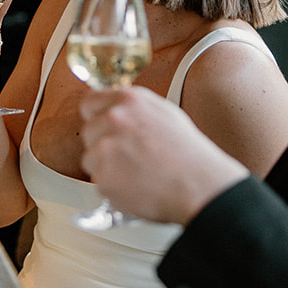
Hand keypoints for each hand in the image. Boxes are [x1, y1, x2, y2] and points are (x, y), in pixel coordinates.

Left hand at [79, 84, 247, 224]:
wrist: (199, 184)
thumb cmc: (189, 153)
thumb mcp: (165, 113)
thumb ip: (134, 109)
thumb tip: (115, 110)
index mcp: (130, 100)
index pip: (90, 102)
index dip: (96, 117)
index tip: (103, 128)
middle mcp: (114, 119)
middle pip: (89, 132)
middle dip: (103, 144)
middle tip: (128, 156)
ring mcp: (106, 148)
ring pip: (90, 158)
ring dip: (106, 167)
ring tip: (136, 172)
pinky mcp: (103, 176)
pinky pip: (99, 182)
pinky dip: (113, 187)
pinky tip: (136, 185)